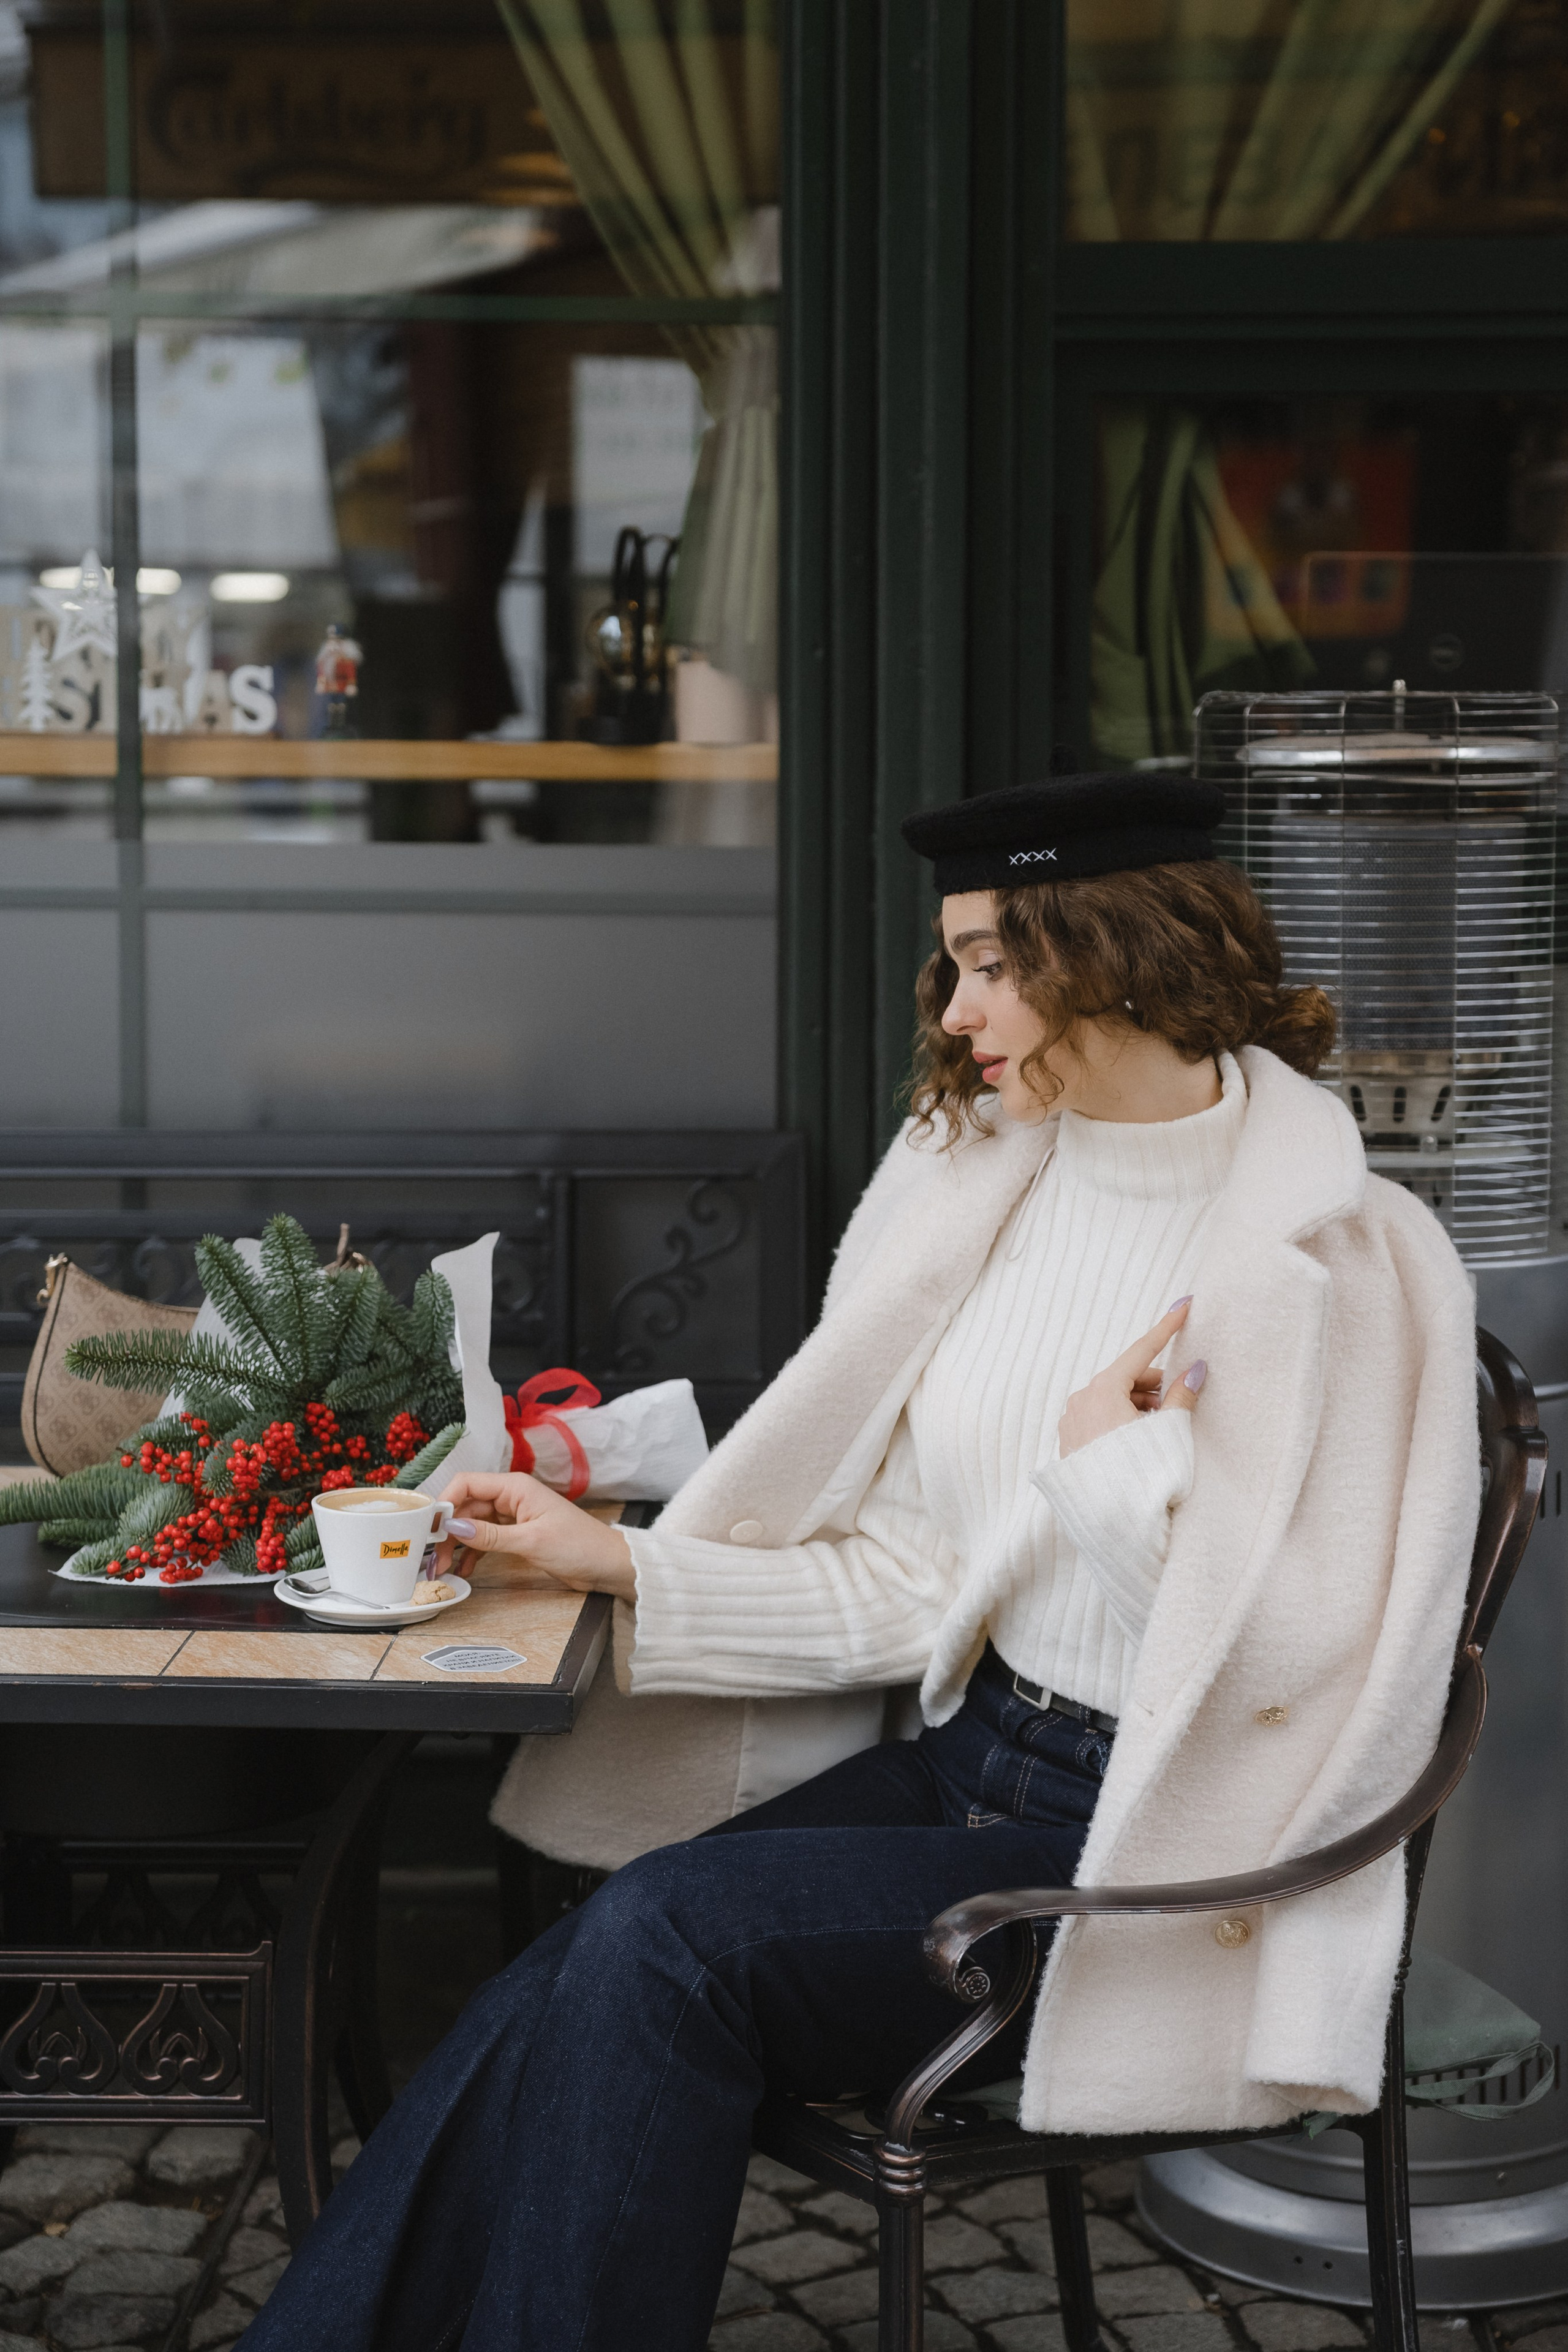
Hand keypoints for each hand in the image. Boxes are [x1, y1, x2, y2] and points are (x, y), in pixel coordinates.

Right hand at [433, 1471, 636, 1600]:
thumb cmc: (579, 1545)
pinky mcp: (517, 1534)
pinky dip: (474, 1553)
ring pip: (473, 1525)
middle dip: (447, 1531)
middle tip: (434, 1558)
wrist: (607, 1564)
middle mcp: (511, 1497)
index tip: (428, 1527)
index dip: (444, 1502)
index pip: (467, 1484)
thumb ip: (490, 1536)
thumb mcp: (530, 1541)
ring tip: (444, 1568)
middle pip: (466, 1507)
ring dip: (458, 1545)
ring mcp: (513, 1516)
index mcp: (514, 1487)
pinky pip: (486, 1539)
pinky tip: (465, 1570)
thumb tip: (453, 1528)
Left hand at [1057, 1299, 1205, 1459]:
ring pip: (1112, 1400)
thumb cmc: (1140, 1473)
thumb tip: (1195, 1370)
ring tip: (1161, 1429)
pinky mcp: (1070, 1445)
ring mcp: (1072, 1423)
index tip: (1183, 1305)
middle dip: (1154, 1384)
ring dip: (1139, 1405)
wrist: (1111, 1522)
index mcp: (1102, 1390)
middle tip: (1178, 1400)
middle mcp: (1081, 1400)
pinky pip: (1100, 1420)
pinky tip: (1140, 1441)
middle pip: (1125, 1378)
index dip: (1165, 1329)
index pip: (1141, 1351)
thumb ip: (1181, 1397)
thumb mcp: (1168, 1431)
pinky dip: (1122, 1421)